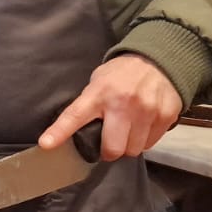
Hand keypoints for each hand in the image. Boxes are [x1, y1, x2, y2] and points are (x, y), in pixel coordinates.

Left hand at [38, 55, 182, 160]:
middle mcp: (123, 103)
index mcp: (99, 93)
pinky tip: (143, 125)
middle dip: (109, 151)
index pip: (75, 115)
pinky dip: (144, 140)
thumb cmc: (123, 73)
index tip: (46, 144)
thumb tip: (76, 129)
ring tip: (128, 131)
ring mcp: (147, 111)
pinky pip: (150, 144)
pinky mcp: (165, 117)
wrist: (160, 59)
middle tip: (109, 143)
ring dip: (128, 146)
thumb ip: (90, 103)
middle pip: (113, 148)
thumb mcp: (100, 80)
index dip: (59, 132)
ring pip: (133, 150)